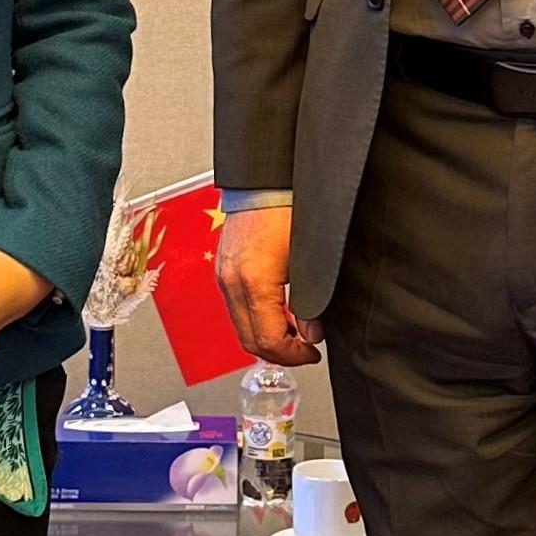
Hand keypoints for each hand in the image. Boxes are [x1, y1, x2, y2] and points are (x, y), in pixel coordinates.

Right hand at [215, 206, 321, 366]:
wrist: (266, 180)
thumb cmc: (288, 209)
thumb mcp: (309, 262)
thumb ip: (310, 302)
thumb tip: (313, 331)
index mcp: (253, 282)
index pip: (267, 340)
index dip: (292, 355)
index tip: (311, 354)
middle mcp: (231, 282)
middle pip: (248, 341)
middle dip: (278, 354)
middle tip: (303, 352)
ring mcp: (223, 275)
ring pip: (239, 326)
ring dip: (265, 337)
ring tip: (293, 334)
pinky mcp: (223, 268)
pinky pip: (234, 308)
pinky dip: (254, 319)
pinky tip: (275, 313)